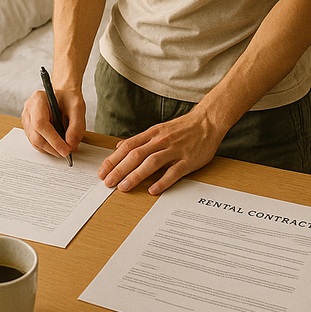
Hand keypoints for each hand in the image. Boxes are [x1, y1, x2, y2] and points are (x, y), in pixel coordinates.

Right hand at [21, 85, 85, 158]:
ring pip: (35, 142)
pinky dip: (48, 147)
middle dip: (54, 148)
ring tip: (65, 147)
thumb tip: (71, 144)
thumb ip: (76, 126)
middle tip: (69, 151)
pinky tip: (58, 145)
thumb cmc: (68, 98)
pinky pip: (36, 142)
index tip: (66, 150)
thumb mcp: (78, 108)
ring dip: (51, 150)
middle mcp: (29, 110)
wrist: (63, 95)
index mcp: (38, 100)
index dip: (53, 141)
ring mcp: (27, 120)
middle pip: (36, 137)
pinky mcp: (29, 128)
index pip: (41, 124)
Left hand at [98, 111, 223, 194]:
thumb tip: (120, 147)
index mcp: (152, 134)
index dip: (113, 160)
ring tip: (123, 187)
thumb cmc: (183, 128)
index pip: (128, 146)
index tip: (102, 172)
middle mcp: (161, 141)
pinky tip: (153, 190)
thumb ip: (140, 139)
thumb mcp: (158, 129)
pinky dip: (163, 181)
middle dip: (119, 169)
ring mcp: (175, 150)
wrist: (208, 121)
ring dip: (136, 175)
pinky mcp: (188, 160)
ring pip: (152, 162)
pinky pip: (174, 172)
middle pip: (136, 155)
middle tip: (107, 182)